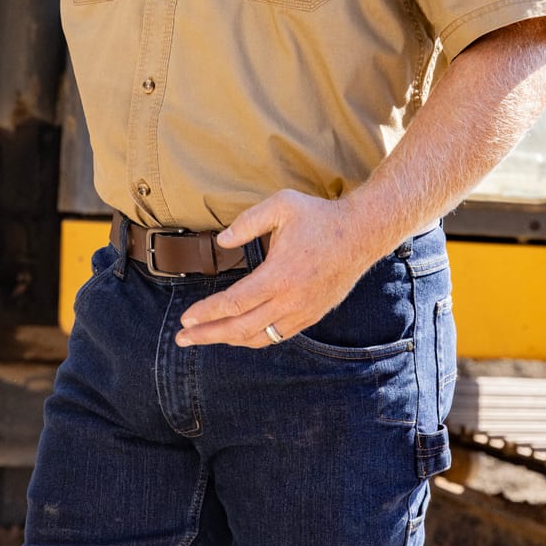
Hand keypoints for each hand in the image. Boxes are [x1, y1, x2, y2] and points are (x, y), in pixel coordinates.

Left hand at [175, 190, 371, 348]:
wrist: (362, 234)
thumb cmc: (320, 217)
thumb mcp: (282, 205)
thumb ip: (248, 221)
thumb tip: (221, 241)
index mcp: (279, 275)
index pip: (234, 303)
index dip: (207, 313)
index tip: (186, 319)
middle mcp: (290, 300)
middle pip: (240, 328)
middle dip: (208, 335)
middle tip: (183, 338)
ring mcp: (302, 312)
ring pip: (259, 338)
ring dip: (228, 340)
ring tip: (205, 337)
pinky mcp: (311, 315)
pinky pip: (277, 336)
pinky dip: (253, 339)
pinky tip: (239, 334)